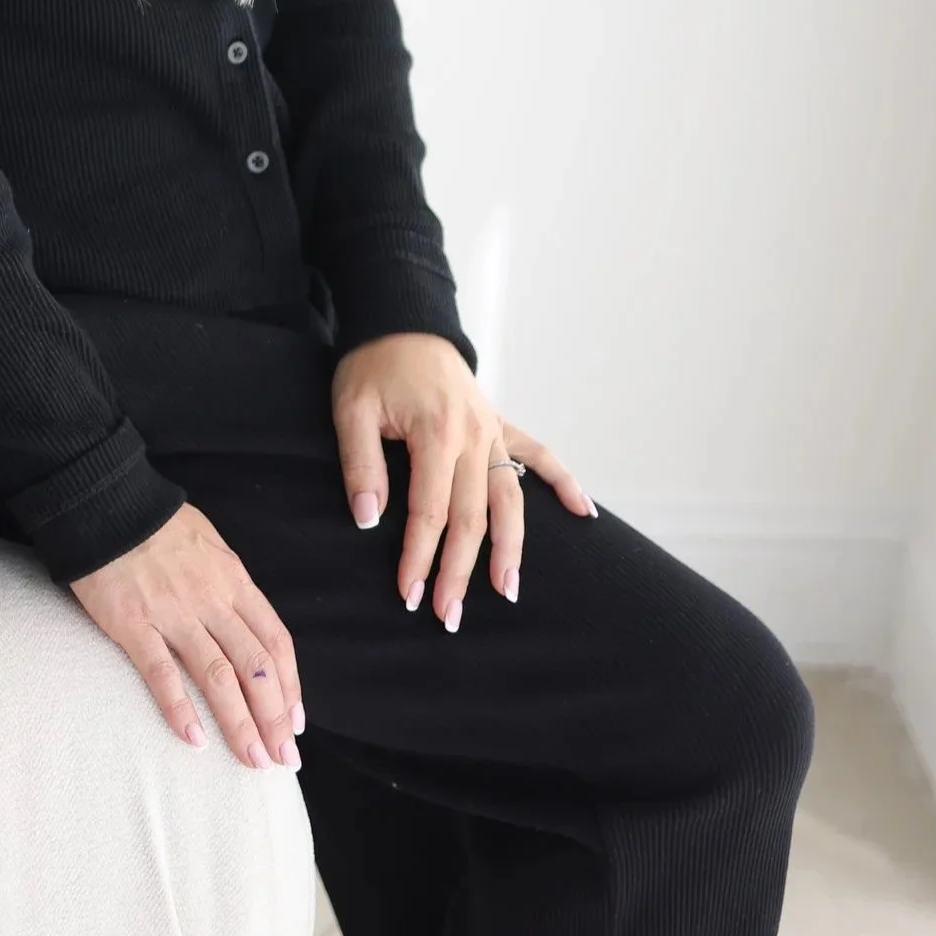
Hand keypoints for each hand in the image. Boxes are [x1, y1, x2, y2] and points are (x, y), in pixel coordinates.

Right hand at [71, 506, 303, 769]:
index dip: (290, 686)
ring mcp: (173, 612)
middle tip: (283, 758)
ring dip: (239, 722)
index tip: (295, 722)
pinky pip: (162, 672)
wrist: (104, 503)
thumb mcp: (209, 546)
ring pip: (218, 676)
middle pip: (255, 666)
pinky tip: (194, 739)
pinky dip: (179, 708)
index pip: (274, 641)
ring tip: (252, 760)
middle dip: (274, 717)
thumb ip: (229, 585)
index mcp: (233, 580)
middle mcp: (211, 600)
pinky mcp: (133, 623)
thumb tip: (246, 625)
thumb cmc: (156, 524)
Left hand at [331, 333, 594, 628]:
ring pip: (510, 500)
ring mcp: (492, 431)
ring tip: (507, 590)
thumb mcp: (350, 408)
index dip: (419, 558)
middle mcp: (474, 437)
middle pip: (472, 518)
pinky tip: (585, 512)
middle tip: (448, 615)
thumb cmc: (371, 365)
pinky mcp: (500, 423)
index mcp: (436, 434)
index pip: (429, 513)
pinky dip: (564, 482)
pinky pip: (539, 454)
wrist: (401, 319)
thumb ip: (360, 464)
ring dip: (511, 548)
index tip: (409, 595)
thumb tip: (368, 520)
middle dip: (460, 571)